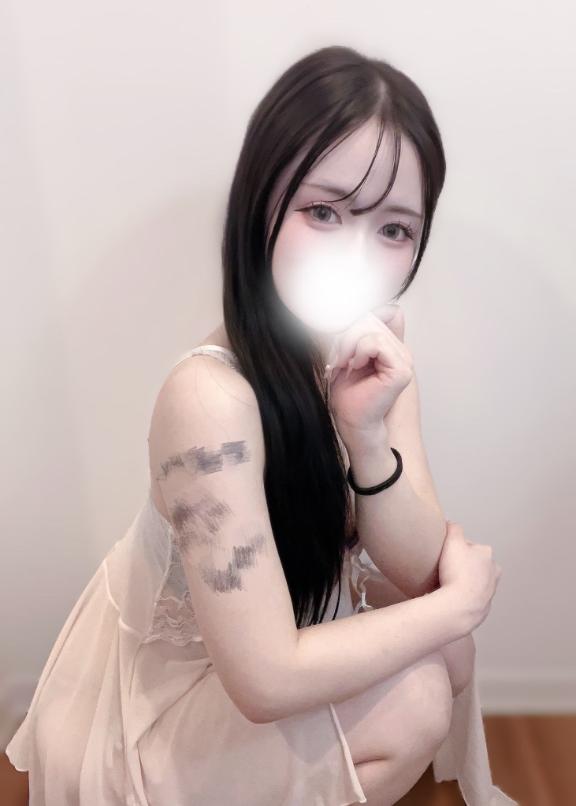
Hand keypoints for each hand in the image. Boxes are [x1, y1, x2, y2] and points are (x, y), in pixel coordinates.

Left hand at [325, 302, 412, 445]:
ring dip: (348, 346)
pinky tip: (355, 368)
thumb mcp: (349, 354)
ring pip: (370, 330)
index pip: (385, 311)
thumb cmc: (349, 394)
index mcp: (392, 346)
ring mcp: (405, 360)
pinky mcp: (402, 370)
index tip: (345, 341)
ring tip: (345, 365)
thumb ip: (359, 332)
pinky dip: (358, 353)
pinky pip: (374, 343)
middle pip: (371, 319)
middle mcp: (401, 351)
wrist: (352, 422)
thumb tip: (361, 308)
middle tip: (339, 359)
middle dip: (347, 336)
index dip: (362, 318)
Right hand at [438, 521, 502, 630]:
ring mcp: (490, 591)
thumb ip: (454, 529)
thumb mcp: (453, 542)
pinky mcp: (483, 608)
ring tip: (447, 584)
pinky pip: (470, 598)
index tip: (444, 555)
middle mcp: (493, 572)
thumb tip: (452, 524)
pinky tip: (451, 597)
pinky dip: (463, 596)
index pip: (469, 546)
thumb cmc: (457, 573)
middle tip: (445, 570)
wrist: (459, 607)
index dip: (454, 549)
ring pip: (474, 581)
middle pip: (473, 564)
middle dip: (462, 565)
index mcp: (487, 554)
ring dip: (463, 581)